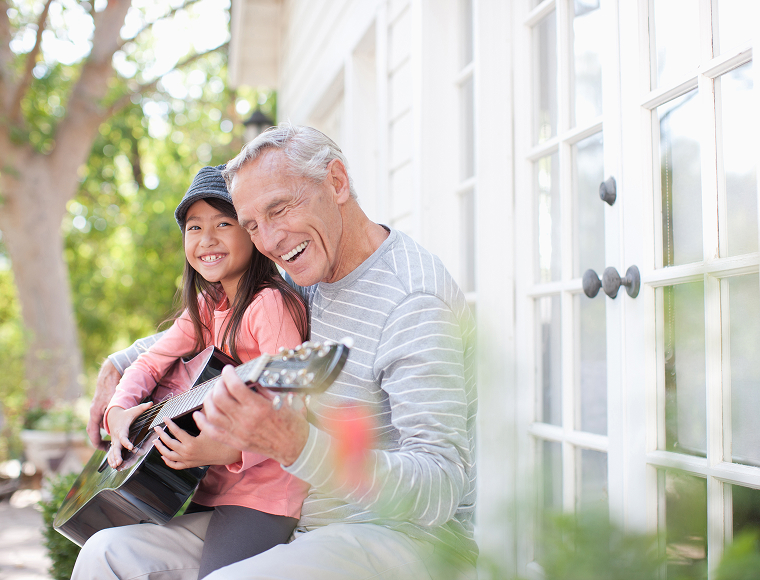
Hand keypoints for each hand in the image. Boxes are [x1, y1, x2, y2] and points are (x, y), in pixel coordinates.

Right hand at [88, 359, 121, 449]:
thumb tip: (115, 429)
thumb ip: (115, 414)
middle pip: (93, 430)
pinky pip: (101, 420)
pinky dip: (106, 425)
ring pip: (98, 425)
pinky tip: (116, 428)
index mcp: (95, 413)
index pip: (92, 432)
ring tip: (113, 440)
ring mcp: (96, 410)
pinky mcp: (99, 407)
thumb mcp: (114, 403)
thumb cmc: (111, 388)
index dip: (97, 442)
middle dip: (99, 440)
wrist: (109, 376)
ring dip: (104, 433)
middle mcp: (94, 412)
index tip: (103, 449)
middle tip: (107, 448)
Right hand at [106, 403, 152, 468]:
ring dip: (113, 459)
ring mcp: (114, 441)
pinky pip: (111, 453)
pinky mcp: (114, 444)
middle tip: (119, 462)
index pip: (124, 437)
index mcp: (122, 429)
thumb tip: (151, 403)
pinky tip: (113, 466)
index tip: (130, 447)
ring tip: (115, 467)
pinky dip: (111, 459)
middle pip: (116, 447)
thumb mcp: (133, 411)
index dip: (126, 442)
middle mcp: (117, 437)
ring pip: (112, 451)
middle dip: (117, 455)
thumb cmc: (126, 414)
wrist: (113, 416)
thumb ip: (142, 408)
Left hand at [153, 418, 241, 468]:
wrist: (226, 454)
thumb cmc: (220, 440)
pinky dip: (167, 461)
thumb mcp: (211, 428)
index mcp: (192, 443)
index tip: (165, 418)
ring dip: (160, 448)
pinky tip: (163, 456)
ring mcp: (187, 460)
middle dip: (161, 434)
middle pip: (169, 443)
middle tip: (157, 428)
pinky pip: (174, 465)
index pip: (176, 431)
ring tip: (155, 441)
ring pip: (168, 456)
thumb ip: (202, 419)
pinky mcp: (189, 465)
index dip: (169, 423)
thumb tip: (194, 411)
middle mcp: (187, 453)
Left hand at [194, 365, 309, 465]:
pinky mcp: (235, 442)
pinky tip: (199, 414)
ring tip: (212, 394)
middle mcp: (246, 420)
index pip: (235, 386)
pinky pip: (212, 432)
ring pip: (213, 414)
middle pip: (220, 398)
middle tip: (222, 381)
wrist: (294, 447)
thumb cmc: (291, 423)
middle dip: (218, 385)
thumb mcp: (282, 400)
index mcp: (259, 407)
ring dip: (208, 400)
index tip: (228, 370)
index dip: (228, 374)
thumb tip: (249, 378)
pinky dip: (202, 422)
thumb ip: (263, 389)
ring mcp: (239, 432)